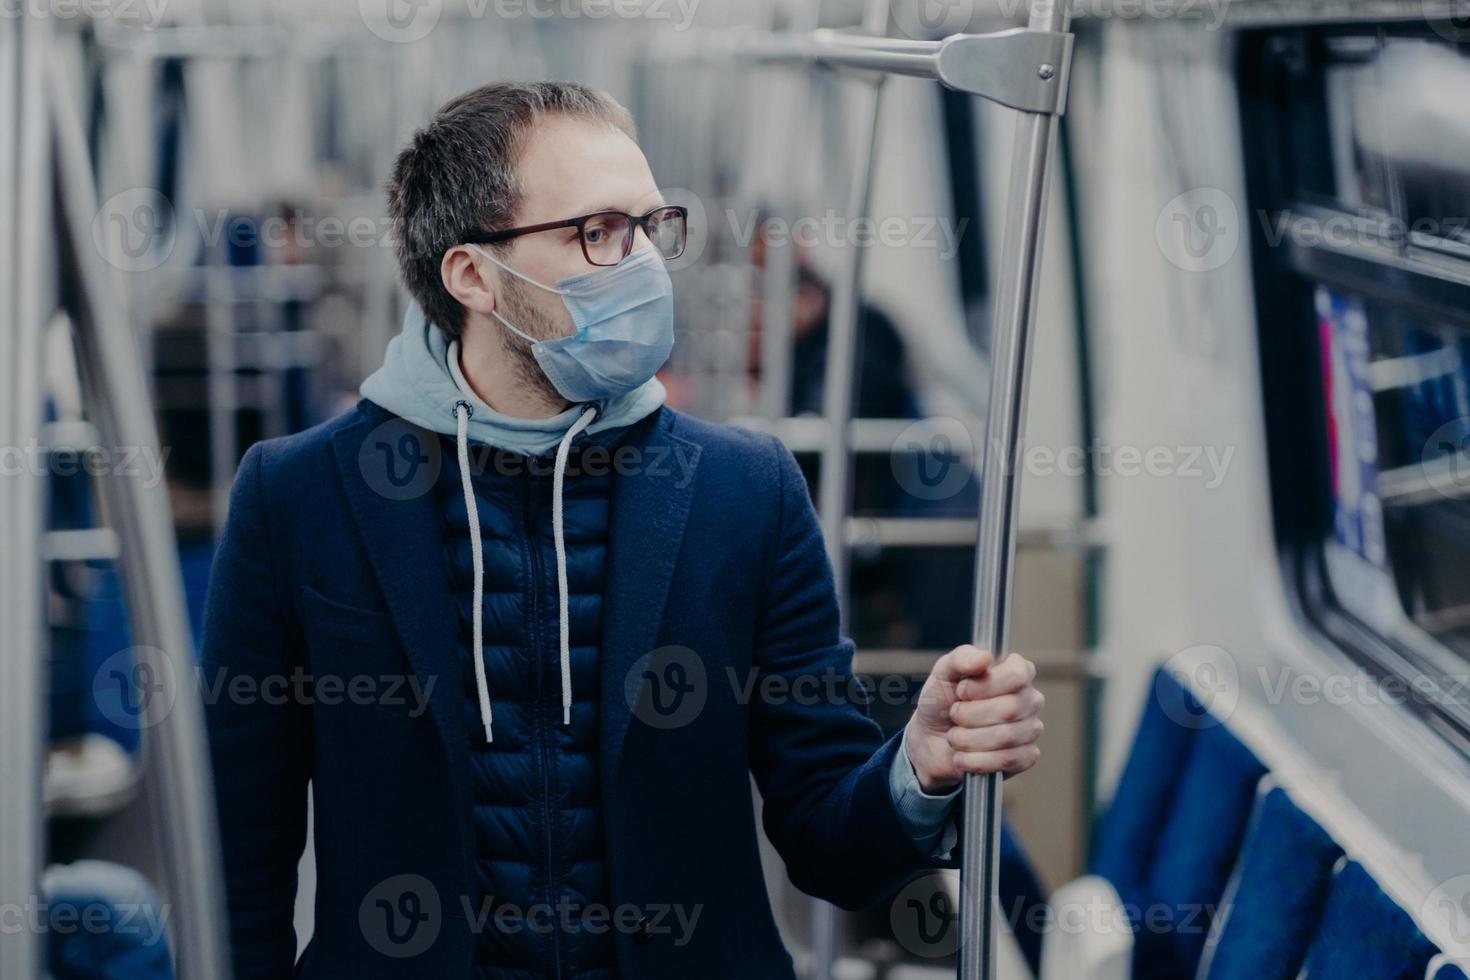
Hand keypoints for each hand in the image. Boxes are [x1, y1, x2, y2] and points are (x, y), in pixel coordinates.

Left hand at [904, 645, 1043, 793]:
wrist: (931, 740)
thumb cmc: (941, 701)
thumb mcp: (943, 673)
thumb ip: (961, 658)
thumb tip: (985, 657)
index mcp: (1016, 671)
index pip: (1018, 674)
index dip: (985, 686)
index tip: (961, 690)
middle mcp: (1029, 698)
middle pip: (1010, 708)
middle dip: (969, 715)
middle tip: (954, 715)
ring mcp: (1031, 728)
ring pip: (1007, 736)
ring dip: (968, 739)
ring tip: (955, 736)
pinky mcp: (1025, 756)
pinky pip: (1008, 760)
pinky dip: (976, 761)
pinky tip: (962, 757)